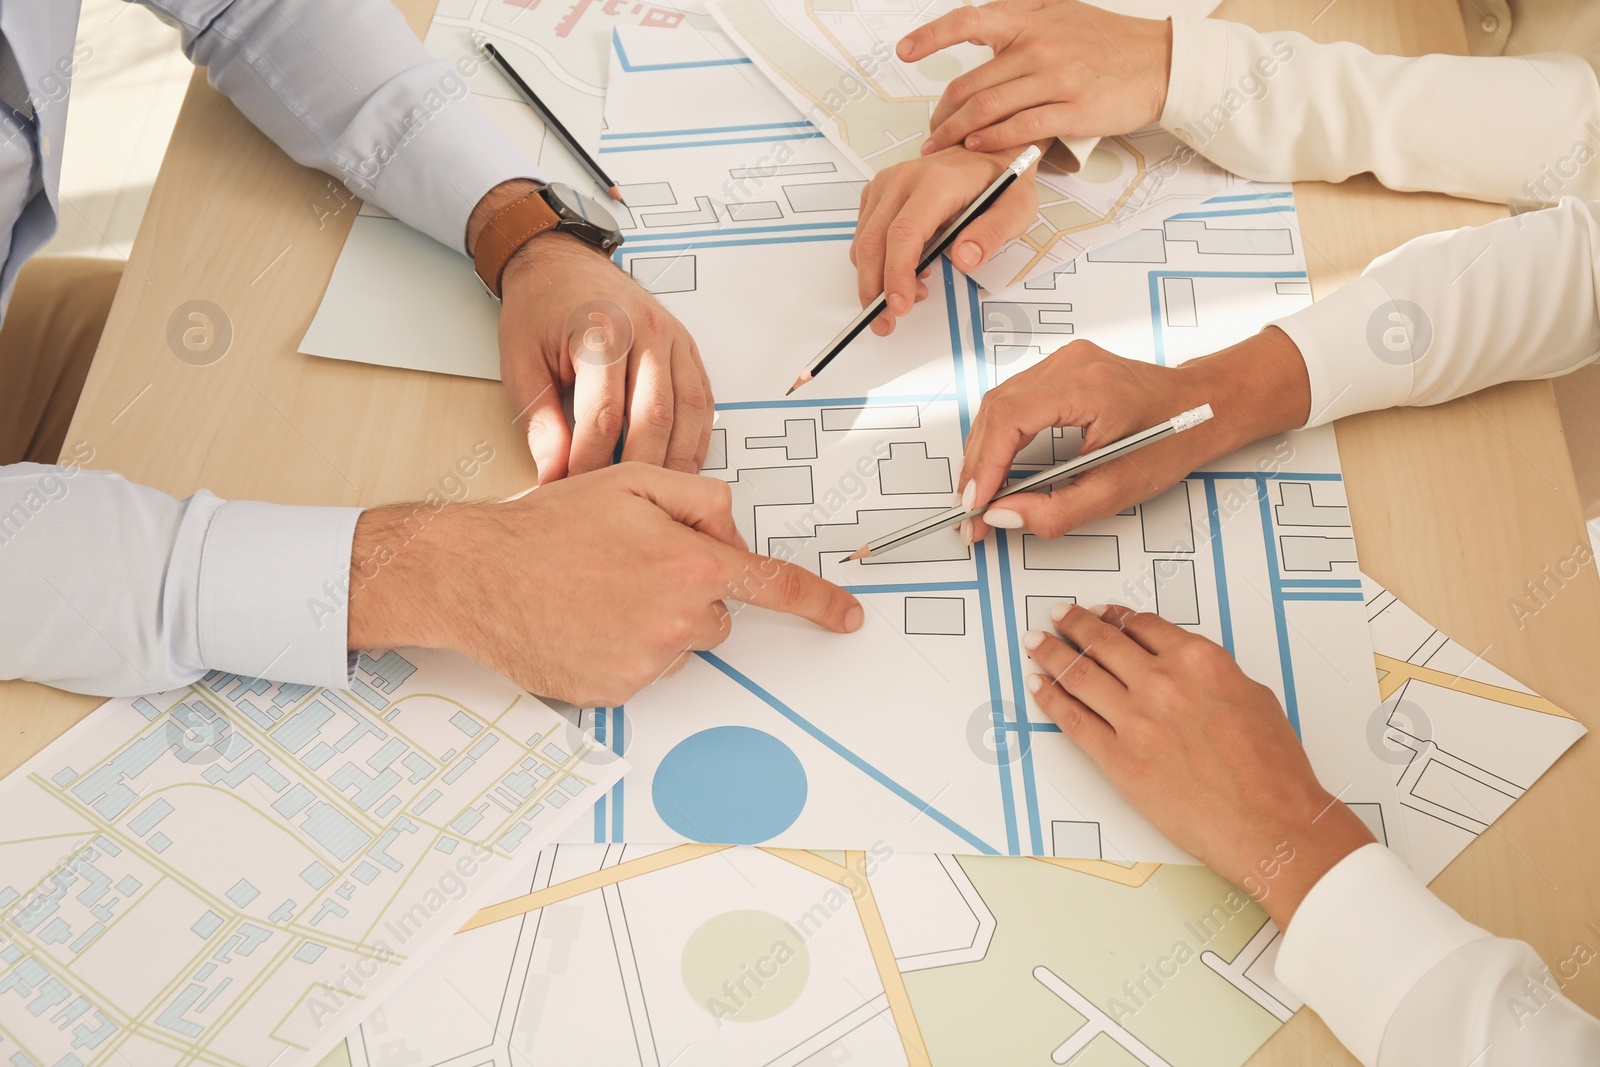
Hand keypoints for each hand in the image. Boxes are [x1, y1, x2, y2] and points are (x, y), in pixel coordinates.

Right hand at [347, 463, 863, 706]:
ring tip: (596, 594)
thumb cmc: (548, 524)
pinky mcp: (616, 693)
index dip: (819, 604)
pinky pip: (642, 672)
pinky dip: (621, 651)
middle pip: (717, 615)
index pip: (774, 587)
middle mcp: (677, 620)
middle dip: (689, 593)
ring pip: (679, 645)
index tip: (848, 618)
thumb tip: (734, 533)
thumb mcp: (633, 481)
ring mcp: (647, 663)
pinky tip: (583, 623)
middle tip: (630, 569)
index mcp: (691, 563)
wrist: (476, 573)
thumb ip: (701, 499)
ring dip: (654, 623)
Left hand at [470, 181, 713, 481]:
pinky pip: (704, 402)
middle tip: (618, 507)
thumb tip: (552, 472)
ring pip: (688, 415)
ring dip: (674, 463)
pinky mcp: (688, 348)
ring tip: (656, 497)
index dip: (588, 465)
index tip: (573, 492)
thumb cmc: (540, 306)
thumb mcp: (521, 361)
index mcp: (600, 332)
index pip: (603, 418)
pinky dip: (696, 439)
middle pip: (653, 421)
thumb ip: (539, 421)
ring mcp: (673, 339)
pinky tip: (681, 465)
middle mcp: (645, 332)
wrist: (561, 261)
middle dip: (635, 472)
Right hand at [852, 146, 1040, 335]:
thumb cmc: (1001, 180)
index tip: (899, 306)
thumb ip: (992, 234)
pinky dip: (877, 262)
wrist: (988, 149)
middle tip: (885, 322)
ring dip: (877, 279)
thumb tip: (964, 258)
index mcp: (936, 182)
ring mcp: (887, 183)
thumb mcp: (1016, 208)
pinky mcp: (879, 191)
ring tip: (912, 294)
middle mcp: (904, 178)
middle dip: (874, 289)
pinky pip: (864, 235)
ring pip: (864, 242)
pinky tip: (907, 271)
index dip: (896, 275)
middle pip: (873, 242)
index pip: (903, 234)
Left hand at [900, 0, 1172, 155]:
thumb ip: (1019, 21)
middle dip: (941, 113)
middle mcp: (1038, 45)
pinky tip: (978, 148)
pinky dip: (993, 141)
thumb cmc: (1109, 42)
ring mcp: (1056, 77)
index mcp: (1030, 19)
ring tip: (942, 148)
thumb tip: (978, 31)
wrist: (1160, 62)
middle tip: (930, 132)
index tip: (905, 50)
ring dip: (957, 133)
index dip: (931, 35)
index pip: (969, 20)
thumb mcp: (1061, 14)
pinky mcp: (1073, 109)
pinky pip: (1021, 128)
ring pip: (989, 108)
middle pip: (971, 83)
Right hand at [958, 332, 1310, 542]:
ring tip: (980, 494)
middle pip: (996, 411)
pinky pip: (1011, 400)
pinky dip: (997, 436)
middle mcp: (1070, 364)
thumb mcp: (1119, 488)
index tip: (974, 505)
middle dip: (976, 466)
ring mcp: (1063, 361)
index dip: (984, 466)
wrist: (1206, 404)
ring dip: (982, 452)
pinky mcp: (1060, 369)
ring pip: (998, 404)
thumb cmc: (1174, 438)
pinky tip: (996, 465)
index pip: (1011, 419)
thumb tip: (1004, 516)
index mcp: (1088, 386)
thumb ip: (1057, 510)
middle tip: (972, 512)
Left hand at [1026, 604, 1374, 926]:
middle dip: (1074, 625)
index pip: (1142, 626)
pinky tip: (1038, 686)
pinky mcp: (1118, 758)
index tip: (1100, 613)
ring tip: (1036, 644)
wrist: (1270, 823)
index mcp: (1198, 661)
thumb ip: (1212, 676)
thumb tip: (1187, 670)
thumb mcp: (1253, 698)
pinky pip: (1072, 720)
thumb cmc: (1273, 771)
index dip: (1114, 616)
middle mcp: (1162, 682)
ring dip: (1051, 654)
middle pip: (1103, 642)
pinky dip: (1049, 698)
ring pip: (1079, 674)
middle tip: (1058, 617)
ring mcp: (1135, 720)